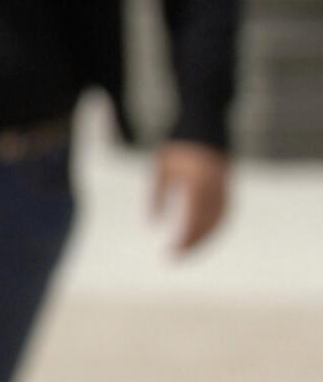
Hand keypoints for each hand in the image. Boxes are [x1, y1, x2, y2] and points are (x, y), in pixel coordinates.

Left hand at [151, 140, 229, 255]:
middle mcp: (215, 188)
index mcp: (197, 184)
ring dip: (205, 239)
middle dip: (193, 245)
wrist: (203, 123)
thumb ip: (157, 196)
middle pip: (208, 225)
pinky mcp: (228, 186)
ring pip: (219, 222)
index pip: (192, 221)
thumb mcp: (160, 169)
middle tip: (175, 259)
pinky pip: (224, 213)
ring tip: (186, 252)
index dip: (183, 240)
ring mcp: (225, 187)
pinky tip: (201, 237)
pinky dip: (214, 228)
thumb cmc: (176, 145)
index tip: (170, 253)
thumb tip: (153, 224)